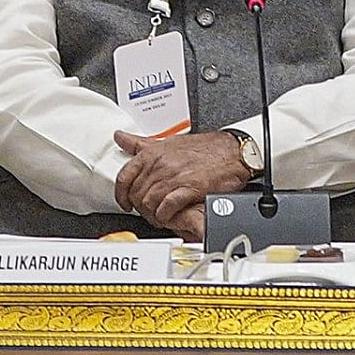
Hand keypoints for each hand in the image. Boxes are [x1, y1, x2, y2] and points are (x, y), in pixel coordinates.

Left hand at [111, 128, 252, 232]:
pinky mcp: (189, 188)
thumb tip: (121, 137)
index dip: (121, 194)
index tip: (124, 202)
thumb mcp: (168, 141)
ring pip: (149, 202)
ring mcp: (174, 176)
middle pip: (136, 193)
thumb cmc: (204, 148)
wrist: (233, 152)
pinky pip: (167, 207)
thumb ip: (142, 143)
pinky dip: (165, 216)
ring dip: (152, 214)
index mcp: (153, 153)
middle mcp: (161, 164)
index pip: (125, 177)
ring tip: (159, 216)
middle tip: (147, 211)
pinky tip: (169, 216)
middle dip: (140, 207)